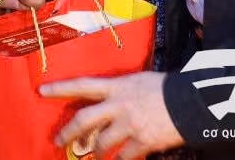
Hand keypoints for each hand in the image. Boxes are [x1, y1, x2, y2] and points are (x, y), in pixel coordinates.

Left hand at [41, 72, 182, 159]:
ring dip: (95, 152)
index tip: (41, 91)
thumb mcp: (140, 81)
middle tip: (58, 140)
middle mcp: (119, 105)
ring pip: (101, 143)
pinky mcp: (142, 142)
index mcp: (117, 86)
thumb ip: (121, 91)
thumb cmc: (167, 88)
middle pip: (84, 120)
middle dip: (68, 132)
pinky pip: (124, 157)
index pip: (82, 85)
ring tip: (94, 155)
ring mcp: (129, 125)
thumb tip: (108, 102)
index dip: (61, 88)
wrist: (193, 101)